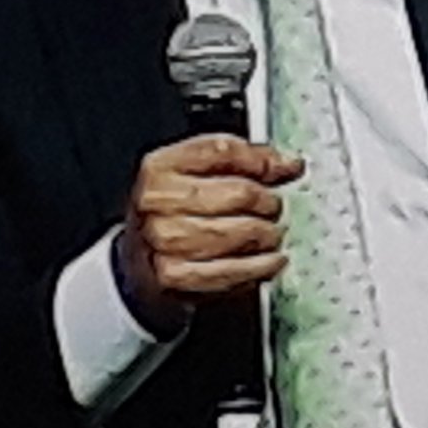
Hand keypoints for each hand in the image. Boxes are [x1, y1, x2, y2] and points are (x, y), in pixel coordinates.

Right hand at [115, 134, 303, 336]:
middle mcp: (157, 201)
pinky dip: (261, 266)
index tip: (285, 168)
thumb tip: (287, 163)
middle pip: (240, 193)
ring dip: (268, 236)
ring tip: (269, 235)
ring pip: (243, 232)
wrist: (139, 265)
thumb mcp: (195, 174)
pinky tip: (269, 260)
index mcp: (160, 166)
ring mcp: (164, 240)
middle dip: (268, 202)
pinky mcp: (175, 276)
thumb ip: (241, 160)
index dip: (262, 160)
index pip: (224, 151)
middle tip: (273, 208)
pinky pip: (236, 269)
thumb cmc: (172, 215)